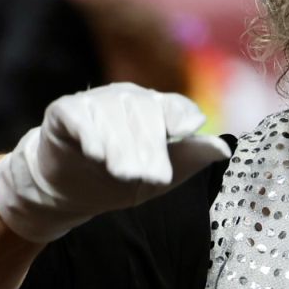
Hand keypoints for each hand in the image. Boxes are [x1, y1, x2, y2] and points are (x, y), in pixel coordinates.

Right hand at [0, 83, 230, 242]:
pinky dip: (88, 133)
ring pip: (112, 114)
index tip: (187, 131)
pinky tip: (95, 154)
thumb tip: (224, 148)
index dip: (180, 121)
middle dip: (149, 146)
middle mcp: (126, 98)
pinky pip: (79, 115)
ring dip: (120, 145)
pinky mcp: (65, 110)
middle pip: (144, 111)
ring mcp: (94, 101)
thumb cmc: (121, 179)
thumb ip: (190, 158)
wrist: (71, 191)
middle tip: (152, 177)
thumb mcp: (162, 175)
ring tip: (123, 173)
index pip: (174, 106)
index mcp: (155, 108)